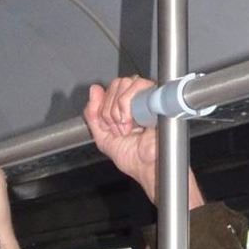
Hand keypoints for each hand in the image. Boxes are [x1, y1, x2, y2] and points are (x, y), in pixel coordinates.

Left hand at [82, 77, 203, 209]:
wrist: (146, 165)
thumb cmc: (131, 156)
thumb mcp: (102, 136)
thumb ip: (93, 114)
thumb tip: (94, 89)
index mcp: (124, 107)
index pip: (108, 90)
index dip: (103, 108)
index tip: (109, 128)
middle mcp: (136, 99)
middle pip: (115, 84)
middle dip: (110, 111)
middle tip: (119, 129)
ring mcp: (147, 95)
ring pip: (124, 83)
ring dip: (118, 110)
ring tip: (127, 127)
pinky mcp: (156, 95)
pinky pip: (136, 85)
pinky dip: (126, 105)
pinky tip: (132, 122)